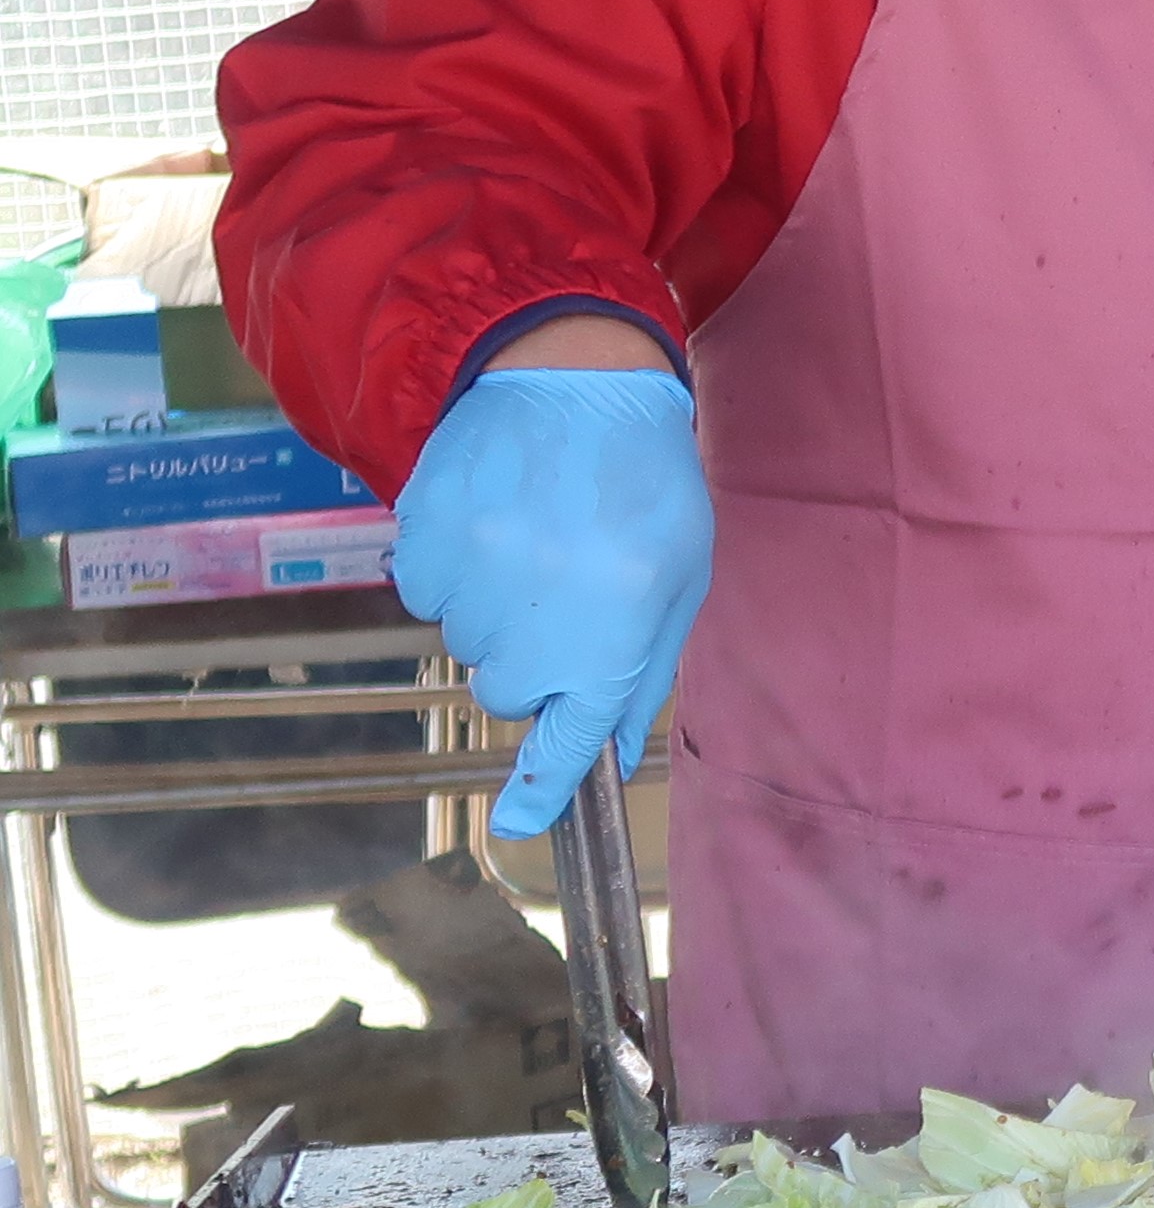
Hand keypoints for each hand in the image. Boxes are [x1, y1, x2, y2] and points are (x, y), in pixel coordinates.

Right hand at [391, 358, 712, 842]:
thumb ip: (643, 670)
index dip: (543, 787)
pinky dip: (455, 572)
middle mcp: (536, 617)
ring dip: (497, 611)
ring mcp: (472, 580)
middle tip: (567, 594)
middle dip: (534, 662)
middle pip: (508, 692)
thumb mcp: (677, 580)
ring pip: (467, 641)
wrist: (576, 382)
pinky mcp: (422, 541)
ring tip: (536, 542)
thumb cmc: (646, 485)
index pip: (569, 734)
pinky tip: (495, 524)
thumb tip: (610, 750)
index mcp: (612, 630)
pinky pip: (427, 593)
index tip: (518, 825)